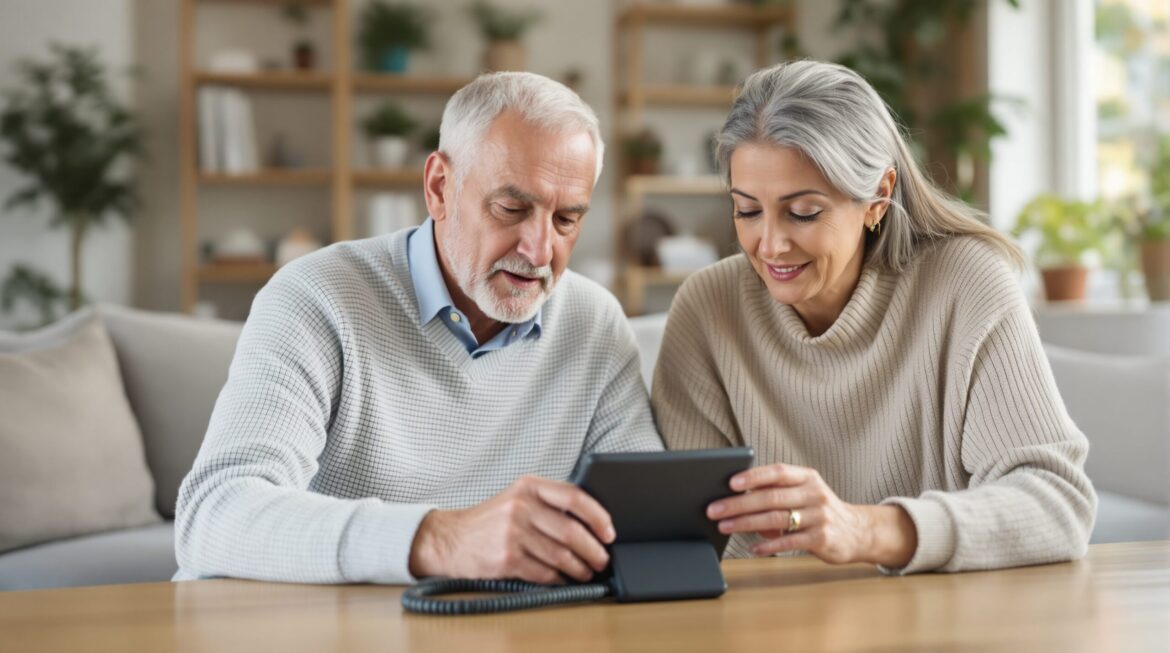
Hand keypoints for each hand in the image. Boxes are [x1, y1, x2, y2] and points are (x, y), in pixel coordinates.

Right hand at [408, 475, 614, 583]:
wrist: (449, 539)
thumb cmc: (489, 520)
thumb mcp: (517, 498)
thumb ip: (548, 503)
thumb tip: (591, 523)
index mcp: (528, 486)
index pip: (574, 497)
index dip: (598, 516)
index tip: (609, 532)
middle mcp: (521, 507)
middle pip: (572, 531)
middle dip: (593, 549)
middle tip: (602, 559)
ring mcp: (513, 533)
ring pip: (561, 555)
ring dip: (580, 568)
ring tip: (586, 572)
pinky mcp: (506, 559)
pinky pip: (544, 572)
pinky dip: (559, 579)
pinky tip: (563, 579)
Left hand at [707, 463, 915, 566]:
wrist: (857, 532)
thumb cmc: (819, 510)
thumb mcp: (803, 494)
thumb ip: (776, 495)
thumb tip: (738, 501)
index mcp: (807, 477)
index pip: (777, 472)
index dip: (753, 476)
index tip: (730, 482)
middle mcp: (814, 494)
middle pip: (771, 497)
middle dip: (739, 504)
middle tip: (715, 509)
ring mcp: (819, 516)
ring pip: (776, 519)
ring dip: (746, 523)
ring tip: (725, 527)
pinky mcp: (822, 538)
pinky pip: (789, 541)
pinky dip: (768, 545)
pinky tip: (753, 547)